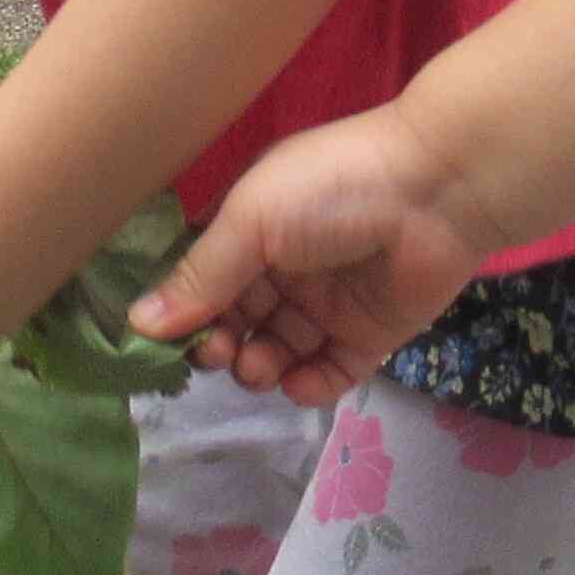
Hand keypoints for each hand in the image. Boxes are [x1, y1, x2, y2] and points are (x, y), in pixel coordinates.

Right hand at [128, 103, 490, 403]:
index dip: (184, 312)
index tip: (168, 339)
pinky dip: (308, 385)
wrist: (436, 190)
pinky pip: (327, 372)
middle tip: (222, 353)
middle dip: (220, 344)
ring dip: (258, 367)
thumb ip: (200, 275)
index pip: (203, 280)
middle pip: (235, 322)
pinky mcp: (367, 335)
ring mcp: (326, 303)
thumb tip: (137, 325)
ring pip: (275, 351)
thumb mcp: (251, 220)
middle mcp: (284, 267)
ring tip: (260, 365)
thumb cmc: (330, 189)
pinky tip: (297, 381)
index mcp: (252, 227)